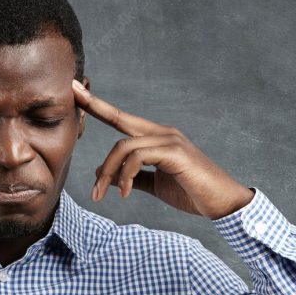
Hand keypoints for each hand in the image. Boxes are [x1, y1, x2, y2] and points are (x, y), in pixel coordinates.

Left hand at [71, 79, 254, 219]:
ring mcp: (170, 140)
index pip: (123, 118)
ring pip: (124, 145)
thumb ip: (131, 178)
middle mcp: (163, 133)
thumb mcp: (155, 185)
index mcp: (157, 138)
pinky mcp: (175, 152)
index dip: (99, 105)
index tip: (77, 91)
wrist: (223, 204)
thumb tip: (104, 174)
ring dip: (107, 172)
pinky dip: (125, 176)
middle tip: (72, 96)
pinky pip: (138, 157)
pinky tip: (124, 193)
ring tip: (99, 194)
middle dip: (94, 106)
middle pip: (120, 118)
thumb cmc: (192, 193)